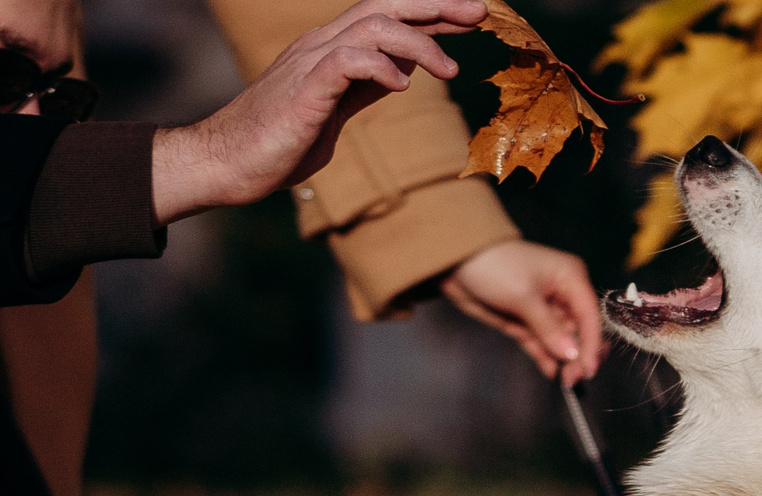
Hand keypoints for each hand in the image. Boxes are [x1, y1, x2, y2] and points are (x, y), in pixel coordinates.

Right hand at [150, 0, 487, 223]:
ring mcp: (310, 63)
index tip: (473, 15)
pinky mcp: (303, 90)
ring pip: (371, 27)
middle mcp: (322, 45)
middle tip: (479, 12)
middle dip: (435, 6)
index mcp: (332, 48)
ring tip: (450, 70)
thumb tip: (403, 72)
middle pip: (383, 6)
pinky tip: (403, 86)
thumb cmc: (283, 140)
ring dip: (418, 44)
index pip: (388, 16)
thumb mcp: (338, 108)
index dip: (432, 12)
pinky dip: (379, 68)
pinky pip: (346, 62)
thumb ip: (366, 86)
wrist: (229, 162)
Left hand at [442, 239, 604, 379]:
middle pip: (580, 331)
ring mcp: (544, 310)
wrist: (453, 261)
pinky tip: (550, 372)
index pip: (590, 316)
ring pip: (562, 341)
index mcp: (570, 278)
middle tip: (573, 377)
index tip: (588, 369)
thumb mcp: (523, 296)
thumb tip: (571, 354)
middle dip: (578, 355)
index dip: (592, 344)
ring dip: (563, 360)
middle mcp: (562, 294)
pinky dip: (546, 358)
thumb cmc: (492, 265)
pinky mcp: (526, 321)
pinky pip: (542, 343)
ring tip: (563, 379)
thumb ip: (549, 328)